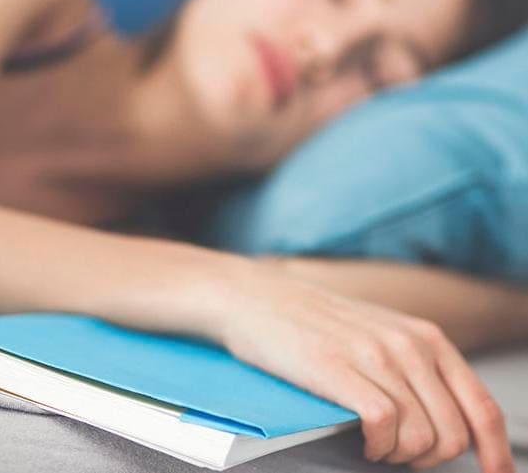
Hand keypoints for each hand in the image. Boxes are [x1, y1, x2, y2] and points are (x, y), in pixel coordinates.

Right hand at [216, 258, 513, 471]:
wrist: (257, 297)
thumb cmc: (314, 319)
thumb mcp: (379, 332)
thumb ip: (416, 366)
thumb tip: (450, 419)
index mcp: (423, 336)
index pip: (481, 406)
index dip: (496, 453)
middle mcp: (406, 344)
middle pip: (453, 433)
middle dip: (430, 459)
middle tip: (399, 453)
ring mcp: (373, 355)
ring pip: (421, 437)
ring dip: (399, 455)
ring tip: (374, 444)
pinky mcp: (338, 369)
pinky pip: (384, 428)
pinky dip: (377, 447)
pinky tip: (360, 439)